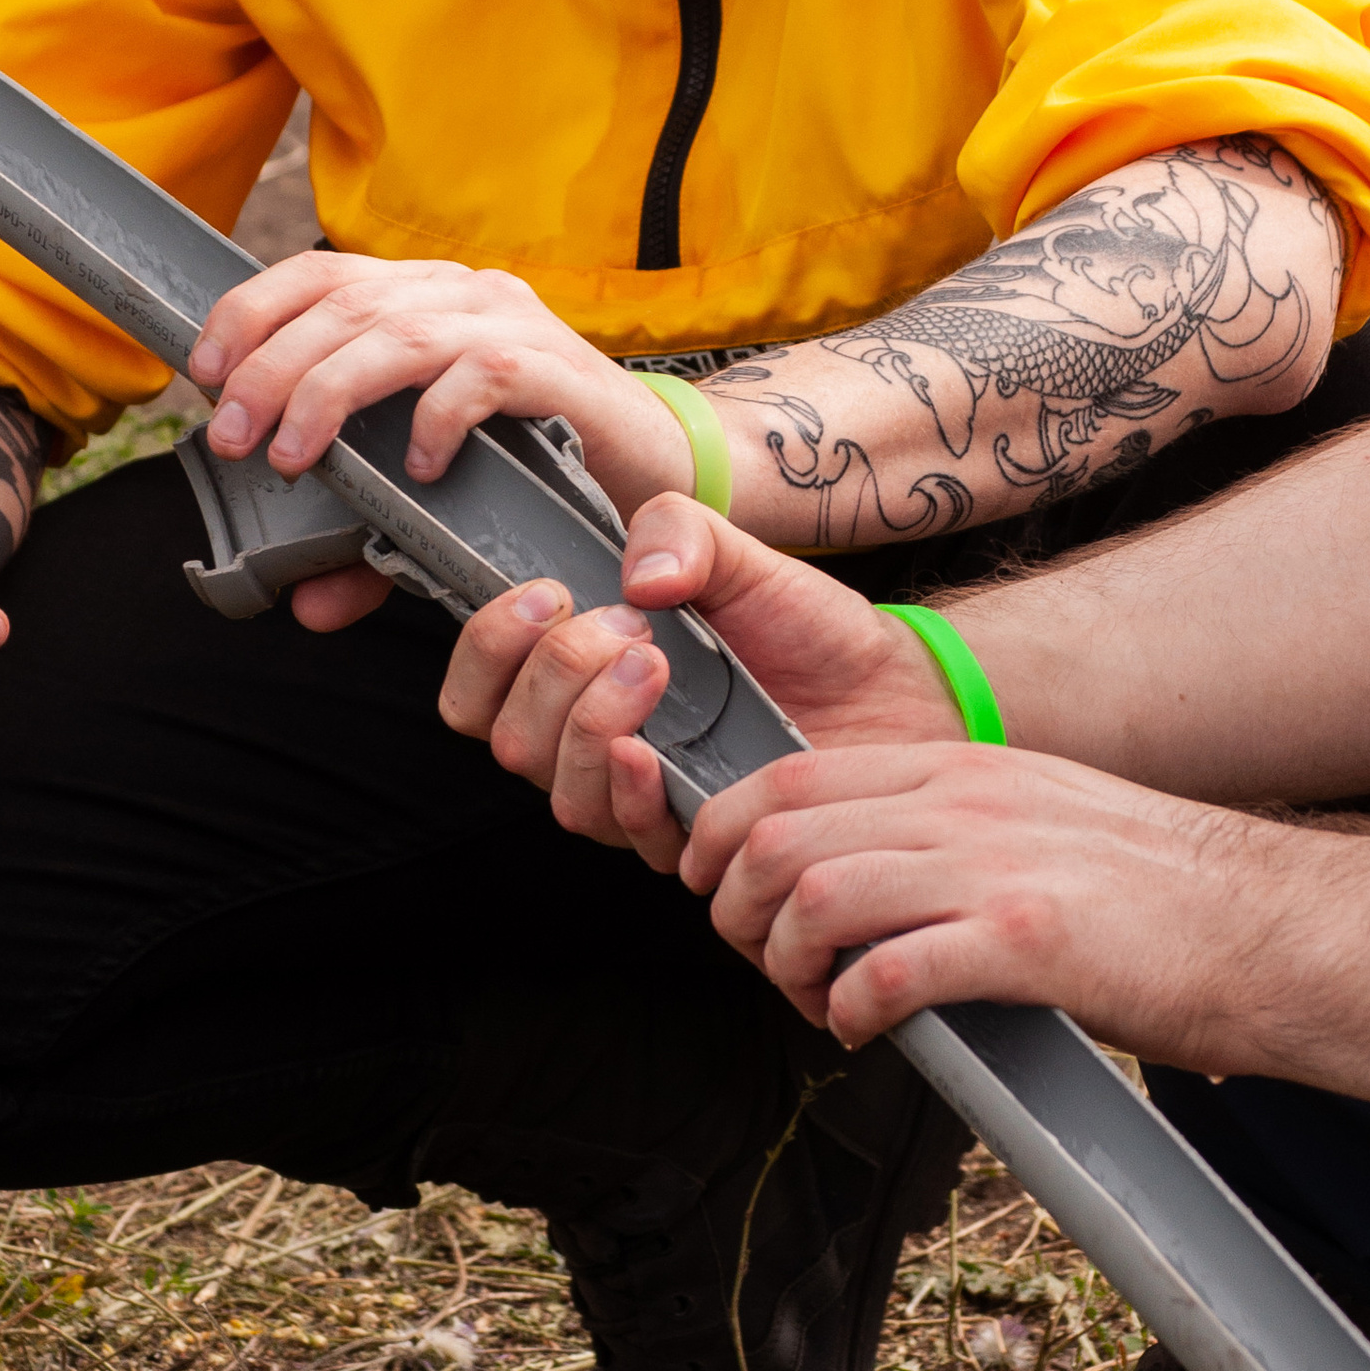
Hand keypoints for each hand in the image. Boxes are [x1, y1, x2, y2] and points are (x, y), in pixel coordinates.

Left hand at [188, 254, 691, 629]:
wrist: (659, 470)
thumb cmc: (539, 469)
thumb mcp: (438, 501)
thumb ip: (371, 543)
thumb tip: (302, 603)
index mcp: (422, 299)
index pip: (321, 273)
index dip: (253, 311)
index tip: (204, 373)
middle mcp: (461, 295)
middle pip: (344, 303)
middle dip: (274, 368)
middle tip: (235, 437)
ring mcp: (513, 324)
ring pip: (399, 333)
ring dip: (329, 391)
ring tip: (294, 454)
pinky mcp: (558, 370)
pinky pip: (483, 375)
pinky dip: (436, 418)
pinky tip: (417, 468)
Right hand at [439, 493, 962, 864]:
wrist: (890, 686)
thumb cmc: (807, 629)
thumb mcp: (740, 556)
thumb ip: (679, 534)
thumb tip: (636, 576)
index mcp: (581, 675)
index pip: (479, 686)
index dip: (487, 645)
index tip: (545, 594)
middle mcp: (595, 741)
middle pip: (505, 738)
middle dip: (551, 673)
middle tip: (625, 627)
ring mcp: (640, 795)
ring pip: (558, 790)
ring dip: (589, 721)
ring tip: (655, 662)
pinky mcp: (692, 836)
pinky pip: (625, 830)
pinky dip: (624, 785)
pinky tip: (649, 745)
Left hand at [680, 739, 1281, 1057]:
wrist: (1271, 928)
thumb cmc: (1158, 896)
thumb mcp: (1035, 820)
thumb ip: (945, 832)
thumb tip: (857, 878)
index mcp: (960, 768)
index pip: (790, 775)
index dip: (725, 836)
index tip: (721, 890)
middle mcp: (964, 801)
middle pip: (779, 834)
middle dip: (737, 910)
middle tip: (765, 963)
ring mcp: (993, 865)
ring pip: (814, 895)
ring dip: (788, 964)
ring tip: (816, 1003)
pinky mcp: (1027, 940)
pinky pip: (888, 970)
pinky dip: (851, 1008)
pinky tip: (867, 1029)